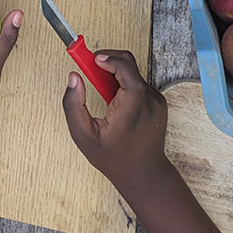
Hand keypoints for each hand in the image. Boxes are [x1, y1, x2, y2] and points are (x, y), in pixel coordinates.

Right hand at [62, 50, 168, 185]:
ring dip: (115, 74)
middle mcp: (148, 105)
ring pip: (133, 73)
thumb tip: (74, 77)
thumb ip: (73, 105)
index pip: (129, 77)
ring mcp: (156, 102)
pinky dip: (124, 83)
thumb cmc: (113, 157)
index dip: (113, 61)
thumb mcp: (83, 136)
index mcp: (130, 114)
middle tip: (90, 66)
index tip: (95, 59)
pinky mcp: (158, 101)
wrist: (144, 174)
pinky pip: (138, 81)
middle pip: (130, 66)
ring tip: (102, 93)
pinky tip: (115, 101)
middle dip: (109, 59)